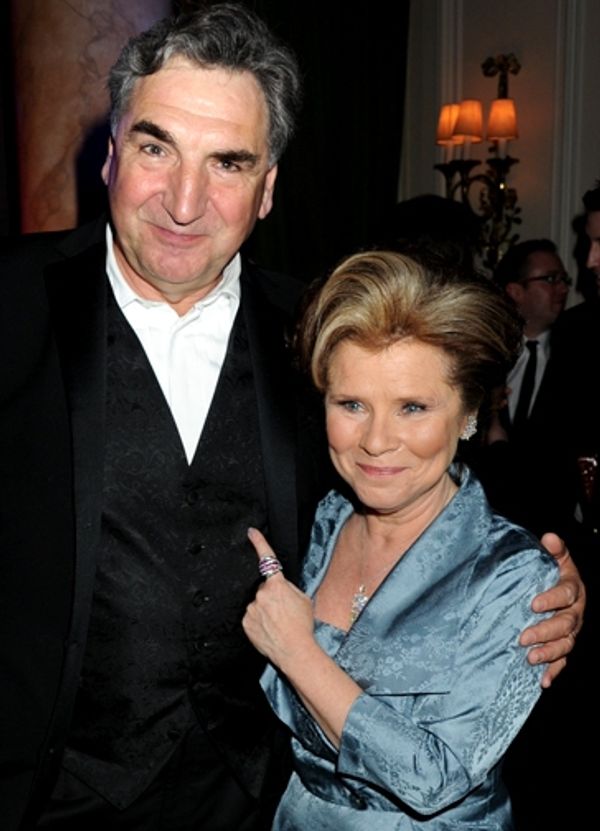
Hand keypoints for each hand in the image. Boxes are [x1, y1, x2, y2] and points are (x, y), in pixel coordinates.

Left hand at [242, 527, 315, 670]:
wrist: (295, 651)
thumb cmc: (302, 625)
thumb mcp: (303, 599)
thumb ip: (288, 588)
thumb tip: (279, 586)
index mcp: (277, 585)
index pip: (267, 559)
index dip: (259, 543)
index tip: (251, 532)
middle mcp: (261, 594)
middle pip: (264, 589)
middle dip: (271, 596)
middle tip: (282, 612)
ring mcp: (251, 609)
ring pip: (257, 604)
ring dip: (264, 610)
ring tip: (277, 624)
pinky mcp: (245, 623)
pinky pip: (251, 617)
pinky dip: (259, 622)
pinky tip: (269, 630)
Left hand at [520, 533, 585, 687]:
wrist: (556, 588)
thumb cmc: (551, 571)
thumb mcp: (554, 558)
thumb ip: (554, 549)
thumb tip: (549, 537)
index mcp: (573, 589)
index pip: (566, 594)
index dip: (552, 599)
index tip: (533, 604)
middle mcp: (575, 612)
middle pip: (565, 625)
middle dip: (545, 632)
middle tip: (523, 637)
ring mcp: (570, 631)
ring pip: (565, 645)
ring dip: (548, 653)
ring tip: (530, 658)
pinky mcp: (563, 645)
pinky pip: (561, 661)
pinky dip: (553, 671)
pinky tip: (542, 681)